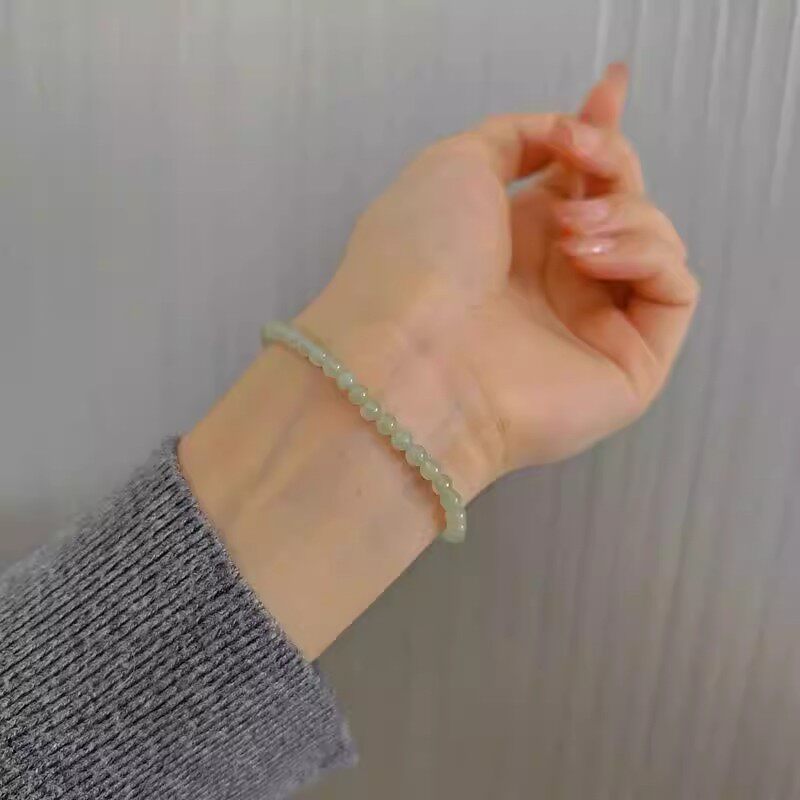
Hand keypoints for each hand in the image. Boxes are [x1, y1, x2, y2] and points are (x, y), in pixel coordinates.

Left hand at [298, 64, 697, 496]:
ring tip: (570, 233)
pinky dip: (646, 256)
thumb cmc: (418, 260)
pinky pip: (674, 289)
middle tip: (579, 152)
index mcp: (512, 238)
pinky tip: (591, 260)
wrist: (414, 361)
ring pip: (654, 239)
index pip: (577, 181)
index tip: (608, 88)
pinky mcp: (629, 364)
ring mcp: (593, 323)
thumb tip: (558, 134)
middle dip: (611, 158)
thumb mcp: (453, 167)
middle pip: (621, 199)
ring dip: (624, 210)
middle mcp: (555, 280)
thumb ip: (512, 139)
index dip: (598, 135)